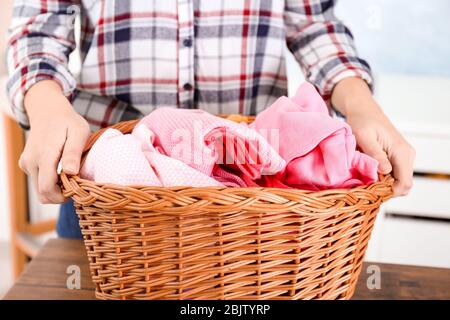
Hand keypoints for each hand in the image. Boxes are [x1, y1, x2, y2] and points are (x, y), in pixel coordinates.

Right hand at [19, 80, 90, 203]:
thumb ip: (73, 152)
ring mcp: (26, 163)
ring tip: (71, 175)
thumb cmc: (68, 122)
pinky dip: (50, 182)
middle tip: (77, 184)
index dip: (63, 196)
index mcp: (44, 154)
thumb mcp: (79, 132)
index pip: (48, 189)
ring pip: (40, 190)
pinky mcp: (25, 164)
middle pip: (43, 194)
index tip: (78, 189)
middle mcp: (31, 161)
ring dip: (56, 189)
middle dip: (61, 195)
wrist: (48, 111)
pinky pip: (38, 182)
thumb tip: (71, 172)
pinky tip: (61, 170)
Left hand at [332, 77, 414, 195]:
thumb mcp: (364, 136)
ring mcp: (404, 157)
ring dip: (383, 184)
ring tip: (366, 177)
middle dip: (385, 190)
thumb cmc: (362, 121)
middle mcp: (407, 156)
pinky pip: (394, 175)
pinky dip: (382, 178)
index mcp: (402, 152)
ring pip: (398, 181)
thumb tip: (385, 171)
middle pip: (402, 186)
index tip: (371, 191)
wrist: (364, 111)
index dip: (389, 192)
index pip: (404, 184)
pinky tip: (370, 173)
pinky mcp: (398, 158)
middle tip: (365, 185)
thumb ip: (375, 154)